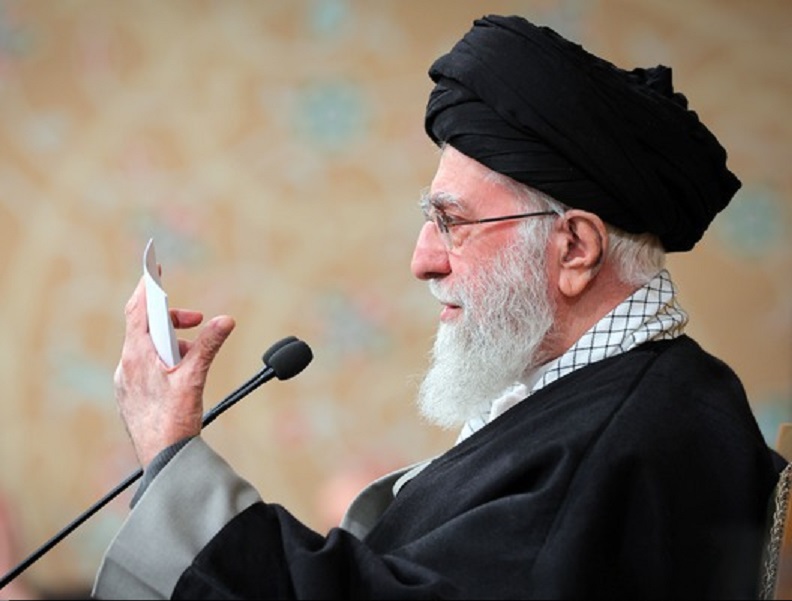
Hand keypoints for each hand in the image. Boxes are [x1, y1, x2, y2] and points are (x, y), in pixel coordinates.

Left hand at [114, 276, 235, 466]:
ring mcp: (127, 380)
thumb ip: (209, 345)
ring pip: (146, 347)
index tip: (153, 267)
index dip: (147, 286)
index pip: (139, 309)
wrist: (161, 459)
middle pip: (144, 326)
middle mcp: (127, 365)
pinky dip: (164, 358)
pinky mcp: (131, 393)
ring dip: (171, 341)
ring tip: (194, 354)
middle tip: (196, 321)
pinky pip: (145, 364)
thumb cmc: (174, 421)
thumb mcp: (195, 377)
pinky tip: (182, 374)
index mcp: (138, 355)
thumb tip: (225, 320)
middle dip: (171, 317)